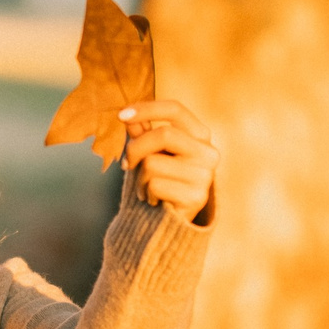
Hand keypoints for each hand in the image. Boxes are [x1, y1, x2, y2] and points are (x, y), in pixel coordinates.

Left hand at [119, 98, 218, 224]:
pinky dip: (147, 193)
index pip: (175, 110)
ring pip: (153, 163)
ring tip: (147, 188)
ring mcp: (205, 176)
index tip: (120, 115)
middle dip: (136, 148)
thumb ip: (143, 133)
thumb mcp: (152, 152)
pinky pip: (155, 185)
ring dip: (140, 178)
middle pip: (163, 134)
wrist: (173, 219)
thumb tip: (127, 116)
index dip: (147, 108)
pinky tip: (155, 200)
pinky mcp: (196, 197)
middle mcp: (208, 152)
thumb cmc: (162, 179)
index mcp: (200, 135)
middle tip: (126, 164)